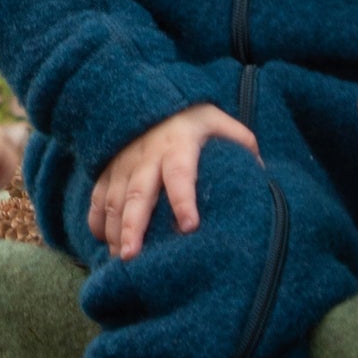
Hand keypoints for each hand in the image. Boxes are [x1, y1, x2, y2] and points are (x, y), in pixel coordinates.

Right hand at [88, 103, 259, 261]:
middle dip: (133, 226)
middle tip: (131, 256)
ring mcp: (123, 163)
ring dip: (114, 231)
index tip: (189, 226)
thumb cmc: (192, 118)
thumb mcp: (219, 122)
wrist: (151, 97)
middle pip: (138, 194)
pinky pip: (97, 197)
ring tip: (120, 259)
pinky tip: (102, 242)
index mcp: (179, 145)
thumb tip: (261, 177)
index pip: (181, 174)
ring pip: (113, 200)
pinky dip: (97, 221)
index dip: (184, 199)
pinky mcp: (107, 169)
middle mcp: (146, 155)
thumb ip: (241, 144)